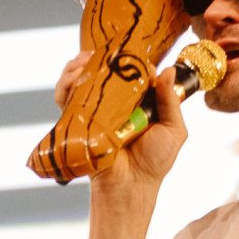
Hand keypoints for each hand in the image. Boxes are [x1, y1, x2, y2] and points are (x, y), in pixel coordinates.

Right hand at [53, 50, 188, 196]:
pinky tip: (72, 77)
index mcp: (138, 101)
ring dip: (78, 66)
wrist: (130, 186)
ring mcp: (95, 111)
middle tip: (101, 52)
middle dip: (98, 56)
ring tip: (84, 61)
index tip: (130, 56)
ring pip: (80, 79)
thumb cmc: (155, 162)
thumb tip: (167, 70)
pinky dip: (65, 84)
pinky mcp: (78, 121)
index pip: (130, 71)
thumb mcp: (173, 130)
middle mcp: (115, 103)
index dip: (129, 60)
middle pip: (101, 70)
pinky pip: (65, 99)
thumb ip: (170, 101)